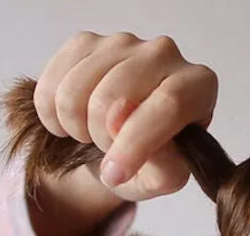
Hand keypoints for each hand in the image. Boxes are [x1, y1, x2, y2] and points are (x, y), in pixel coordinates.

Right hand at [33, 31, 218, 201]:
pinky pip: (53, 81)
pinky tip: (72, 121)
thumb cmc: (152, 161)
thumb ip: (161, 163)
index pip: (169, 104)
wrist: (120, 146)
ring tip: (91, 136)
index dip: (137, 142)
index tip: (115, 173)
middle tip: (108, 150)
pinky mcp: (86, 42)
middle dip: (101, 138)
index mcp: (198, 85)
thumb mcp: (164, 178)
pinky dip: (51, 114)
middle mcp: (164, 54)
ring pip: (77, 89)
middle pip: (114, 96)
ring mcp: (123, 43)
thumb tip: (120, 120)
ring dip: (75, 127)